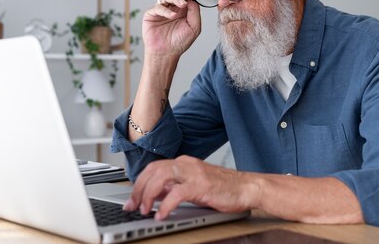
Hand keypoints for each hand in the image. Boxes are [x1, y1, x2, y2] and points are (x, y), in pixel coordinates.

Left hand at [123, 155, 256, 219]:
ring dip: (148, 195)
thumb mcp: (195, 185)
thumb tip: (156, 195)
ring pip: (160, 177)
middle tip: (132, 206)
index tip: (131, 199)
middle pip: (153, 170)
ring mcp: (193, 173)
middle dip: (138, 189)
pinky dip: (165, 206)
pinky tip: (161, 215)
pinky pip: (176, 194)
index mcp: (184, 163)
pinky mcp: (201, 185)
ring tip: (144, 210)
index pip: (154, 168)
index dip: (139, 183)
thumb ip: (176, 187)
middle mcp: (186, 164)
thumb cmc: (224, 188)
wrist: (247, 187)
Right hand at [143, 0, 200, 57]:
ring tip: (182, 5)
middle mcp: (172, 6)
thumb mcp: (194, 27)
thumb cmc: (180, 42)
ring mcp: (161, 9)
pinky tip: (172, 16)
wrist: (167, 54)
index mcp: (183, 8)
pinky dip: (166, 10)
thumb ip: (195, 12)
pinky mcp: (151, 14)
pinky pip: (157, 7)